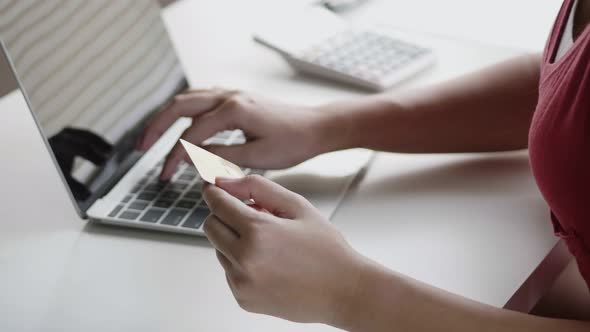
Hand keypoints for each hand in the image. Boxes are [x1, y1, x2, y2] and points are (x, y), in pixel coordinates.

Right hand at [137, 89, 327, 179]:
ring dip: (167, 116)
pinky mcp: (237, 98)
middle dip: (156, 127)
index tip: (164, 175)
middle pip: (180, 106)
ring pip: (189, 98)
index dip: (174, 156)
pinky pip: (202, 97)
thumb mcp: (257, 157)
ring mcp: (233, 94)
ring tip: (152, 136)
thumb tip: (189, 158)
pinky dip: (185, 109)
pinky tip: (181, 121)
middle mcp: (230, 96)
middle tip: (140, 148)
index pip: (191, 134)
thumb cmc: (293, 142)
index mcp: (234, 110)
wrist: (316, 127)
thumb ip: (220, 156)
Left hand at [202, 175, 368, 323]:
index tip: (213, 187)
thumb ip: (256, 187)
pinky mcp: (244, 299)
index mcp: (258, 231)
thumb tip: (225, 181)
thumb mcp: (297, 206)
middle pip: (211, 226)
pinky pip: (229, 271)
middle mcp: (245, 259)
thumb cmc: (326, 249)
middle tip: (251, 213)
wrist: (344, 291)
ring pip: (219, 249)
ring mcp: (242, 283)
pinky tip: (270, 262)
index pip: (218, 203)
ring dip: (234, 239)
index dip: (214, 192)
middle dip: (224, 215)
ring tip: (269, 242)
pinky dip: (241, 262)